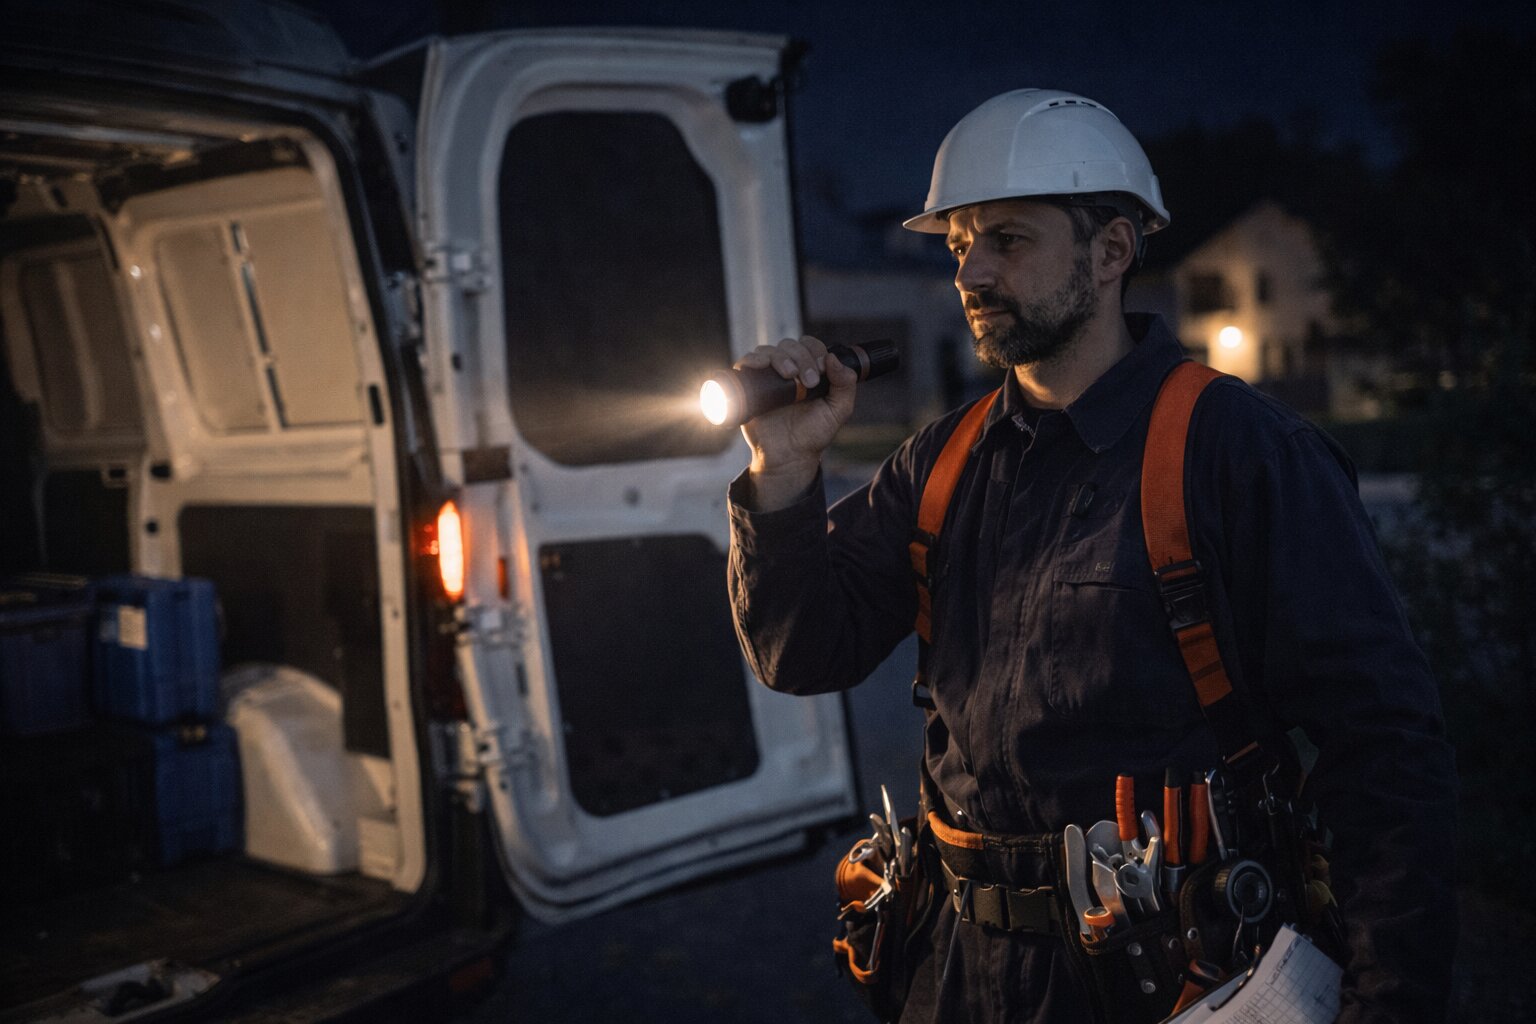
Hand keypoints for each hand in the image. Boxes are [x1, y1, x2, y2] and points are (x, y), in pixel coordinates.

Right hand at [739, 335, 857, 510]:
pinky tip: (760, 366)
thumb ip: (845, 385)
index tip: (821, 371)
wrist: (789, 456)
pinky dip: (752, 359)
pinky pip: (745, 363)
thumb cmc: (813, 434)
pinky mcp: (749, 386)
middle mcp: (787, 370)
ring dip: (780, 357)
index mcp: (808, 370)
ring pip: (768, 350)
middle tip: (809, 381)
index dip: (815, 352)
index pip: (810, 345)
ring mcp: (767, 377)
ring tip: (789, 376)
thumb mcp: (838, 410)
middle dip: (801, 357)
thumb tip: (833, 358)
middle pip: (789, 345)